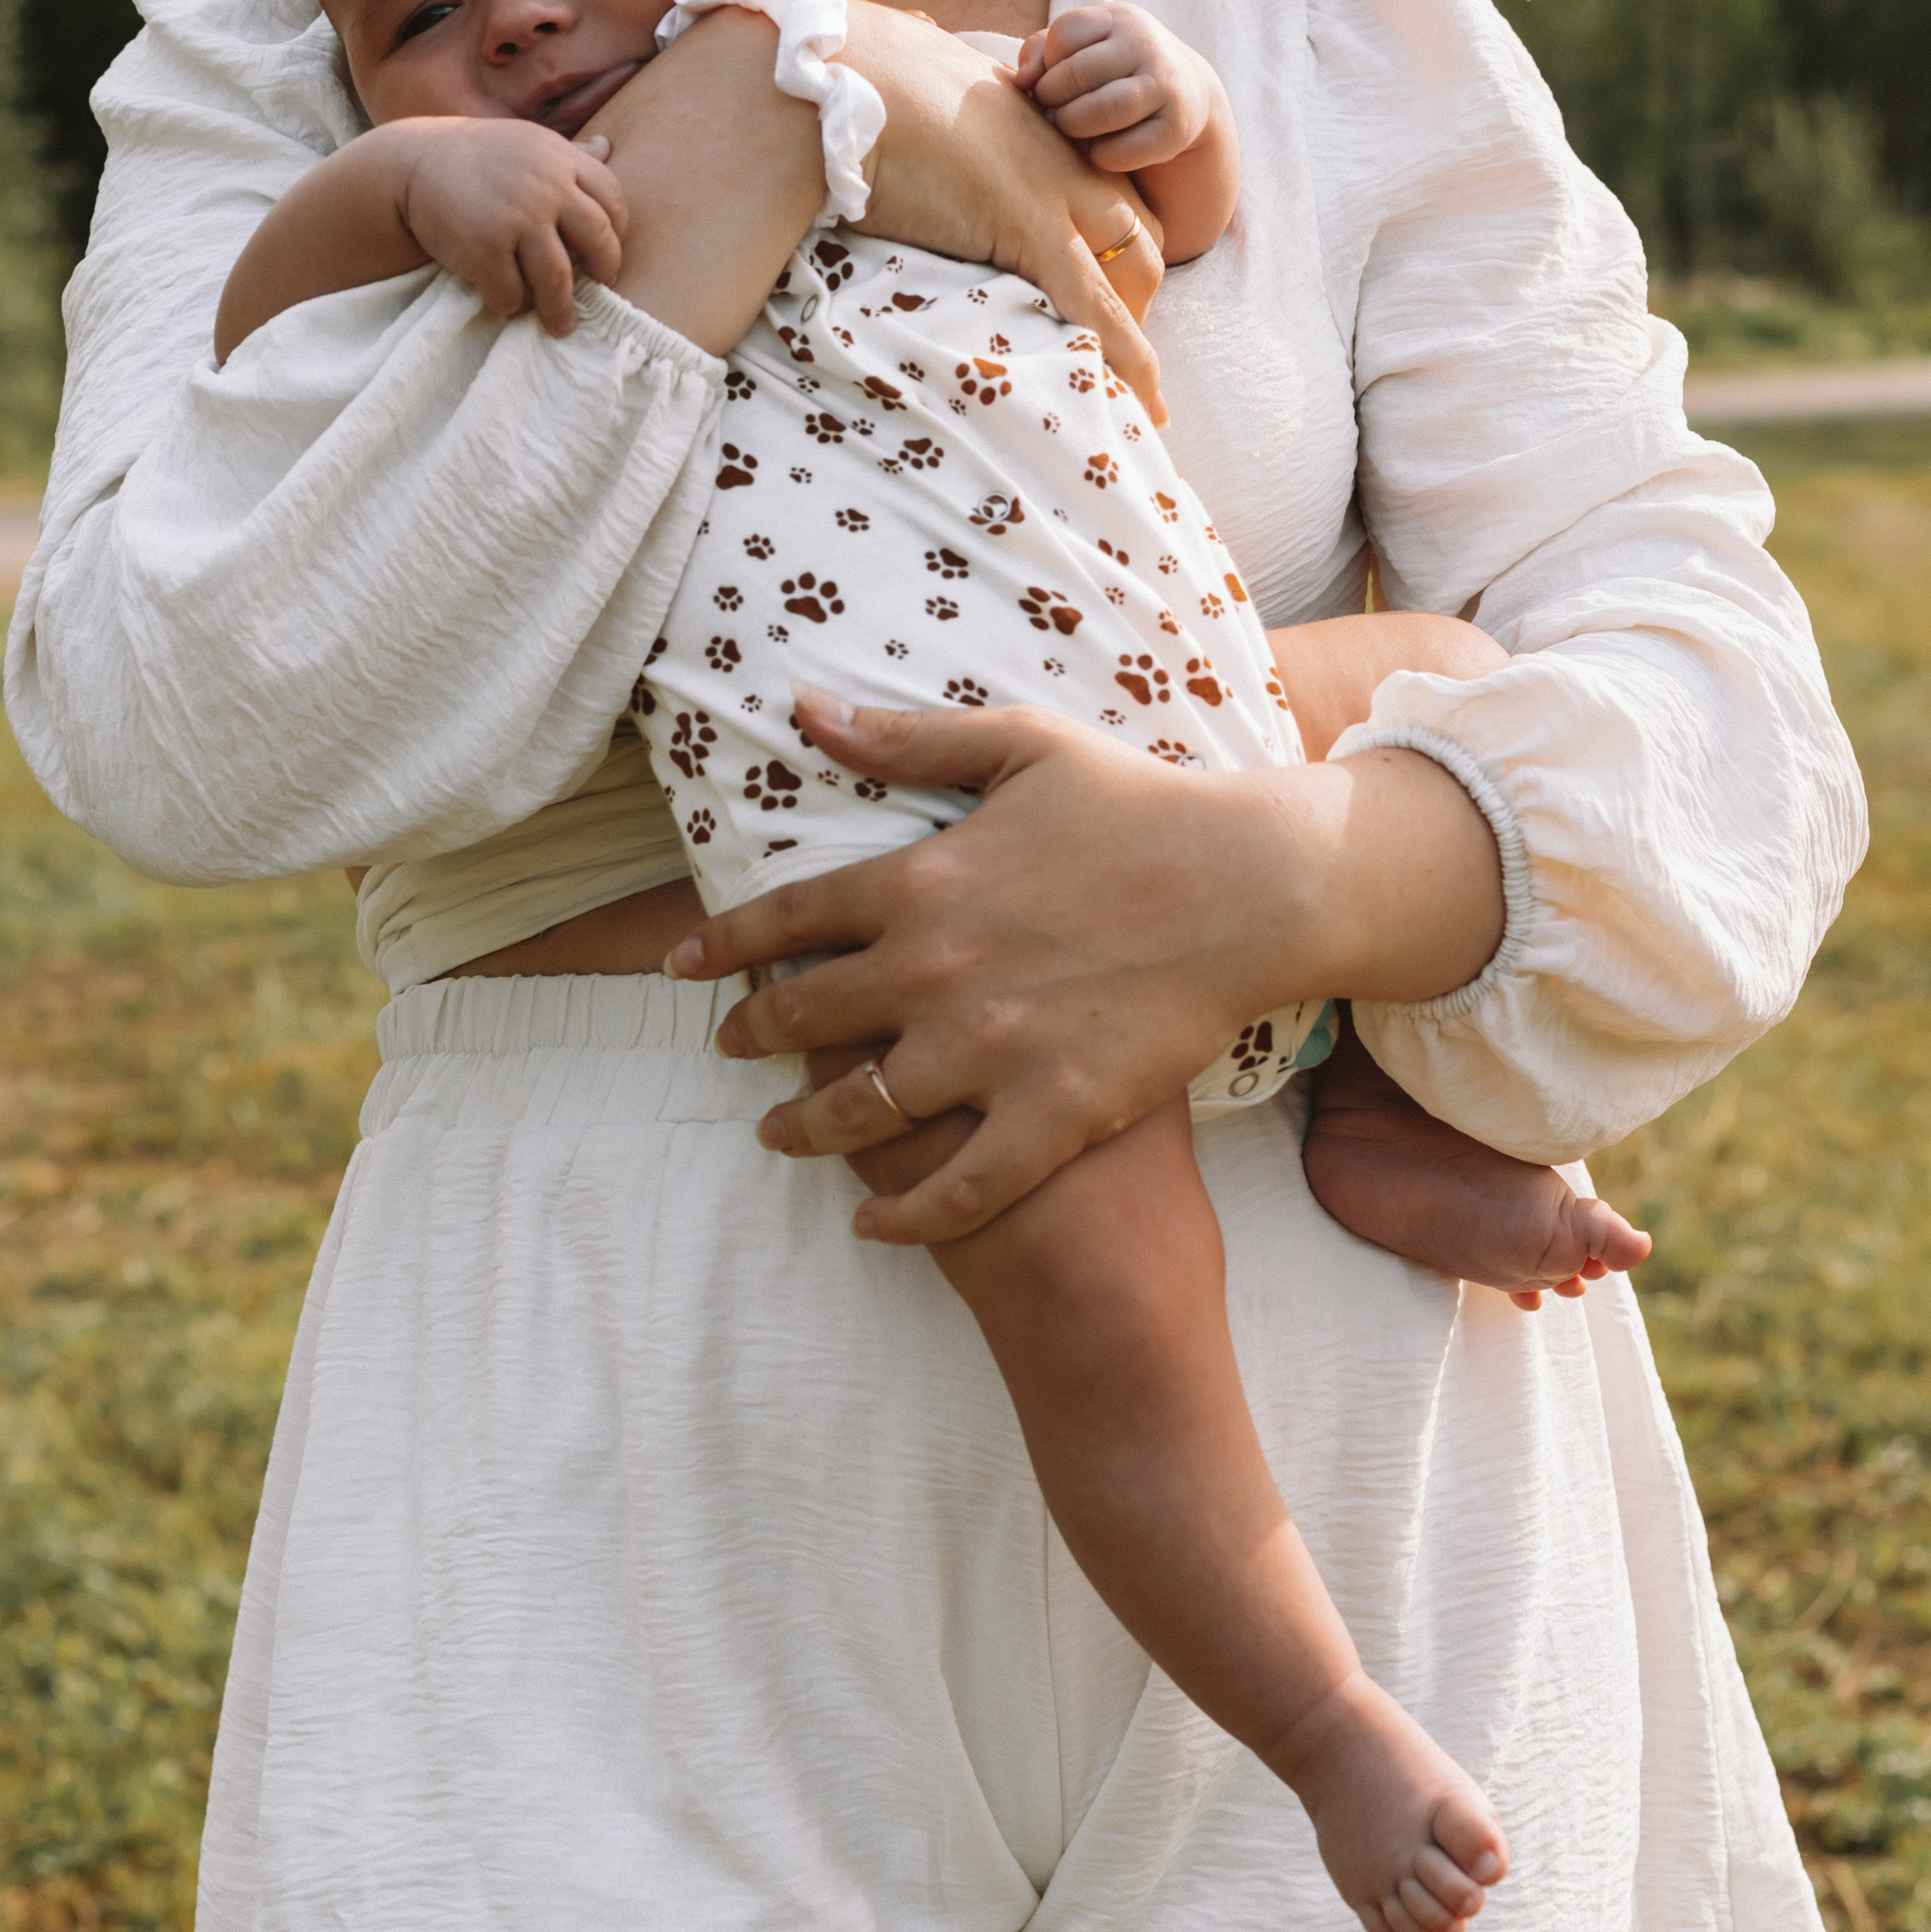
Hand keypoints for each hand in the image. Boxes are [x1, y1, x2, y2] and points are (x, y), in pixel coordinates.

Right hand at [396, 119, 625, 336]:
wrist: (411, 165)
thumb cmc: (477, 158)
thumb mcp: (527, 144)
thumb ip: (569, 153)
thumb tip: (608, 146)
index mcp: (560, 160)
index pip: (612, 200)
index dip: (617, 233)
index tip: (606, 253)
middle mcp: (545, 188)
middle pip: (598, 240)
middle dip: (605, 271)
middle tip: (600, 288)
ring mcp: (516, 219)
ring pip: (558, 278)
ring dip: (560, 308)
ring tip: (560, 324)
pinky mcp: (484, 248)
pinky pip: (511, 292)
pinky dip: (511, 305)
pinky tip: (508, 304)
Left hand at [666, 689, 1505, 1243]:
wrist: (1250, 887)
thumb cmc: (1136, 807)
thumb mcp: (1017, 746)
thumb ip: (904, 740)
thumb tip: (802, 708)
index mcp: (919, 882)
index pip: (785, 921)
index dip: (719, 947)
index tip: (680, 968)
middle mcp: (935, 972)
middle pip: (804, 1020)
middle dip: (751, 1036)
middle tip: (728, 1047)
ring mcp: (990, 1051)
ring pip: (860, 1111)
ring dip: (803, 1128)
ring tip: (777, 1134)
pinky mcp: (1051, 1114)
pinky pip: (956, 1187)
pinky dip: (901, 1214)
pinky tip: (869, 1222)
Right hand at [842, 3, 1167, 414]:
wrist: (840, 75)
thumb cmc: (857, 77)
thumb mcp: (912, 77)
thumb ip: (932, 75)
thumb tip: (909, 40)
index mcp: (1035, 129)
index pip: (1110, 194)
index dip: (1116, 245)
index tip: (1101, 289)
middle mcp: (1060, 158)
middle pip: (1139, 238)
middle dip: (1136, 298)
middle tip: (1114, 355)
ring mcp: (1053, 192)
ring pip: (1131, 276)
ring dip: (1134, 339)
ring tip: (1130, 398)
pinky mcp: (1029, 227)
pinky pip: (1094, 307)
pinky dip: (1122, 359)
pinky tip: (1138, 405)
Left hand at [1017, 2, 1225, 178]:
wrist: (1186, 94)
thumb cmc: (1112, 70)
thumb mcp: (1082, 47)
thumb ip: (1041, 52)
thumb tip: (1022, 82)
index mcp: (1119, 19)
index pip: (1066, 31)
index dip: (1047, 61)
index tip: (1050, 79)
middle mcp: (1147, 45)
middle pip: (1078, 73)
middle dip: (1052, 98)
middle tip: (1052, 112)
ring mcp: (1166, 85)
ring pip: (1104, 109)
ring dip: (1073, 126)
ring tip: (1069, 129)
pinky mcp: (1177, 129)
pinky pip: (1123, 150)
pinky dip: (1101, 156)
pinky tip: (1098, 151)